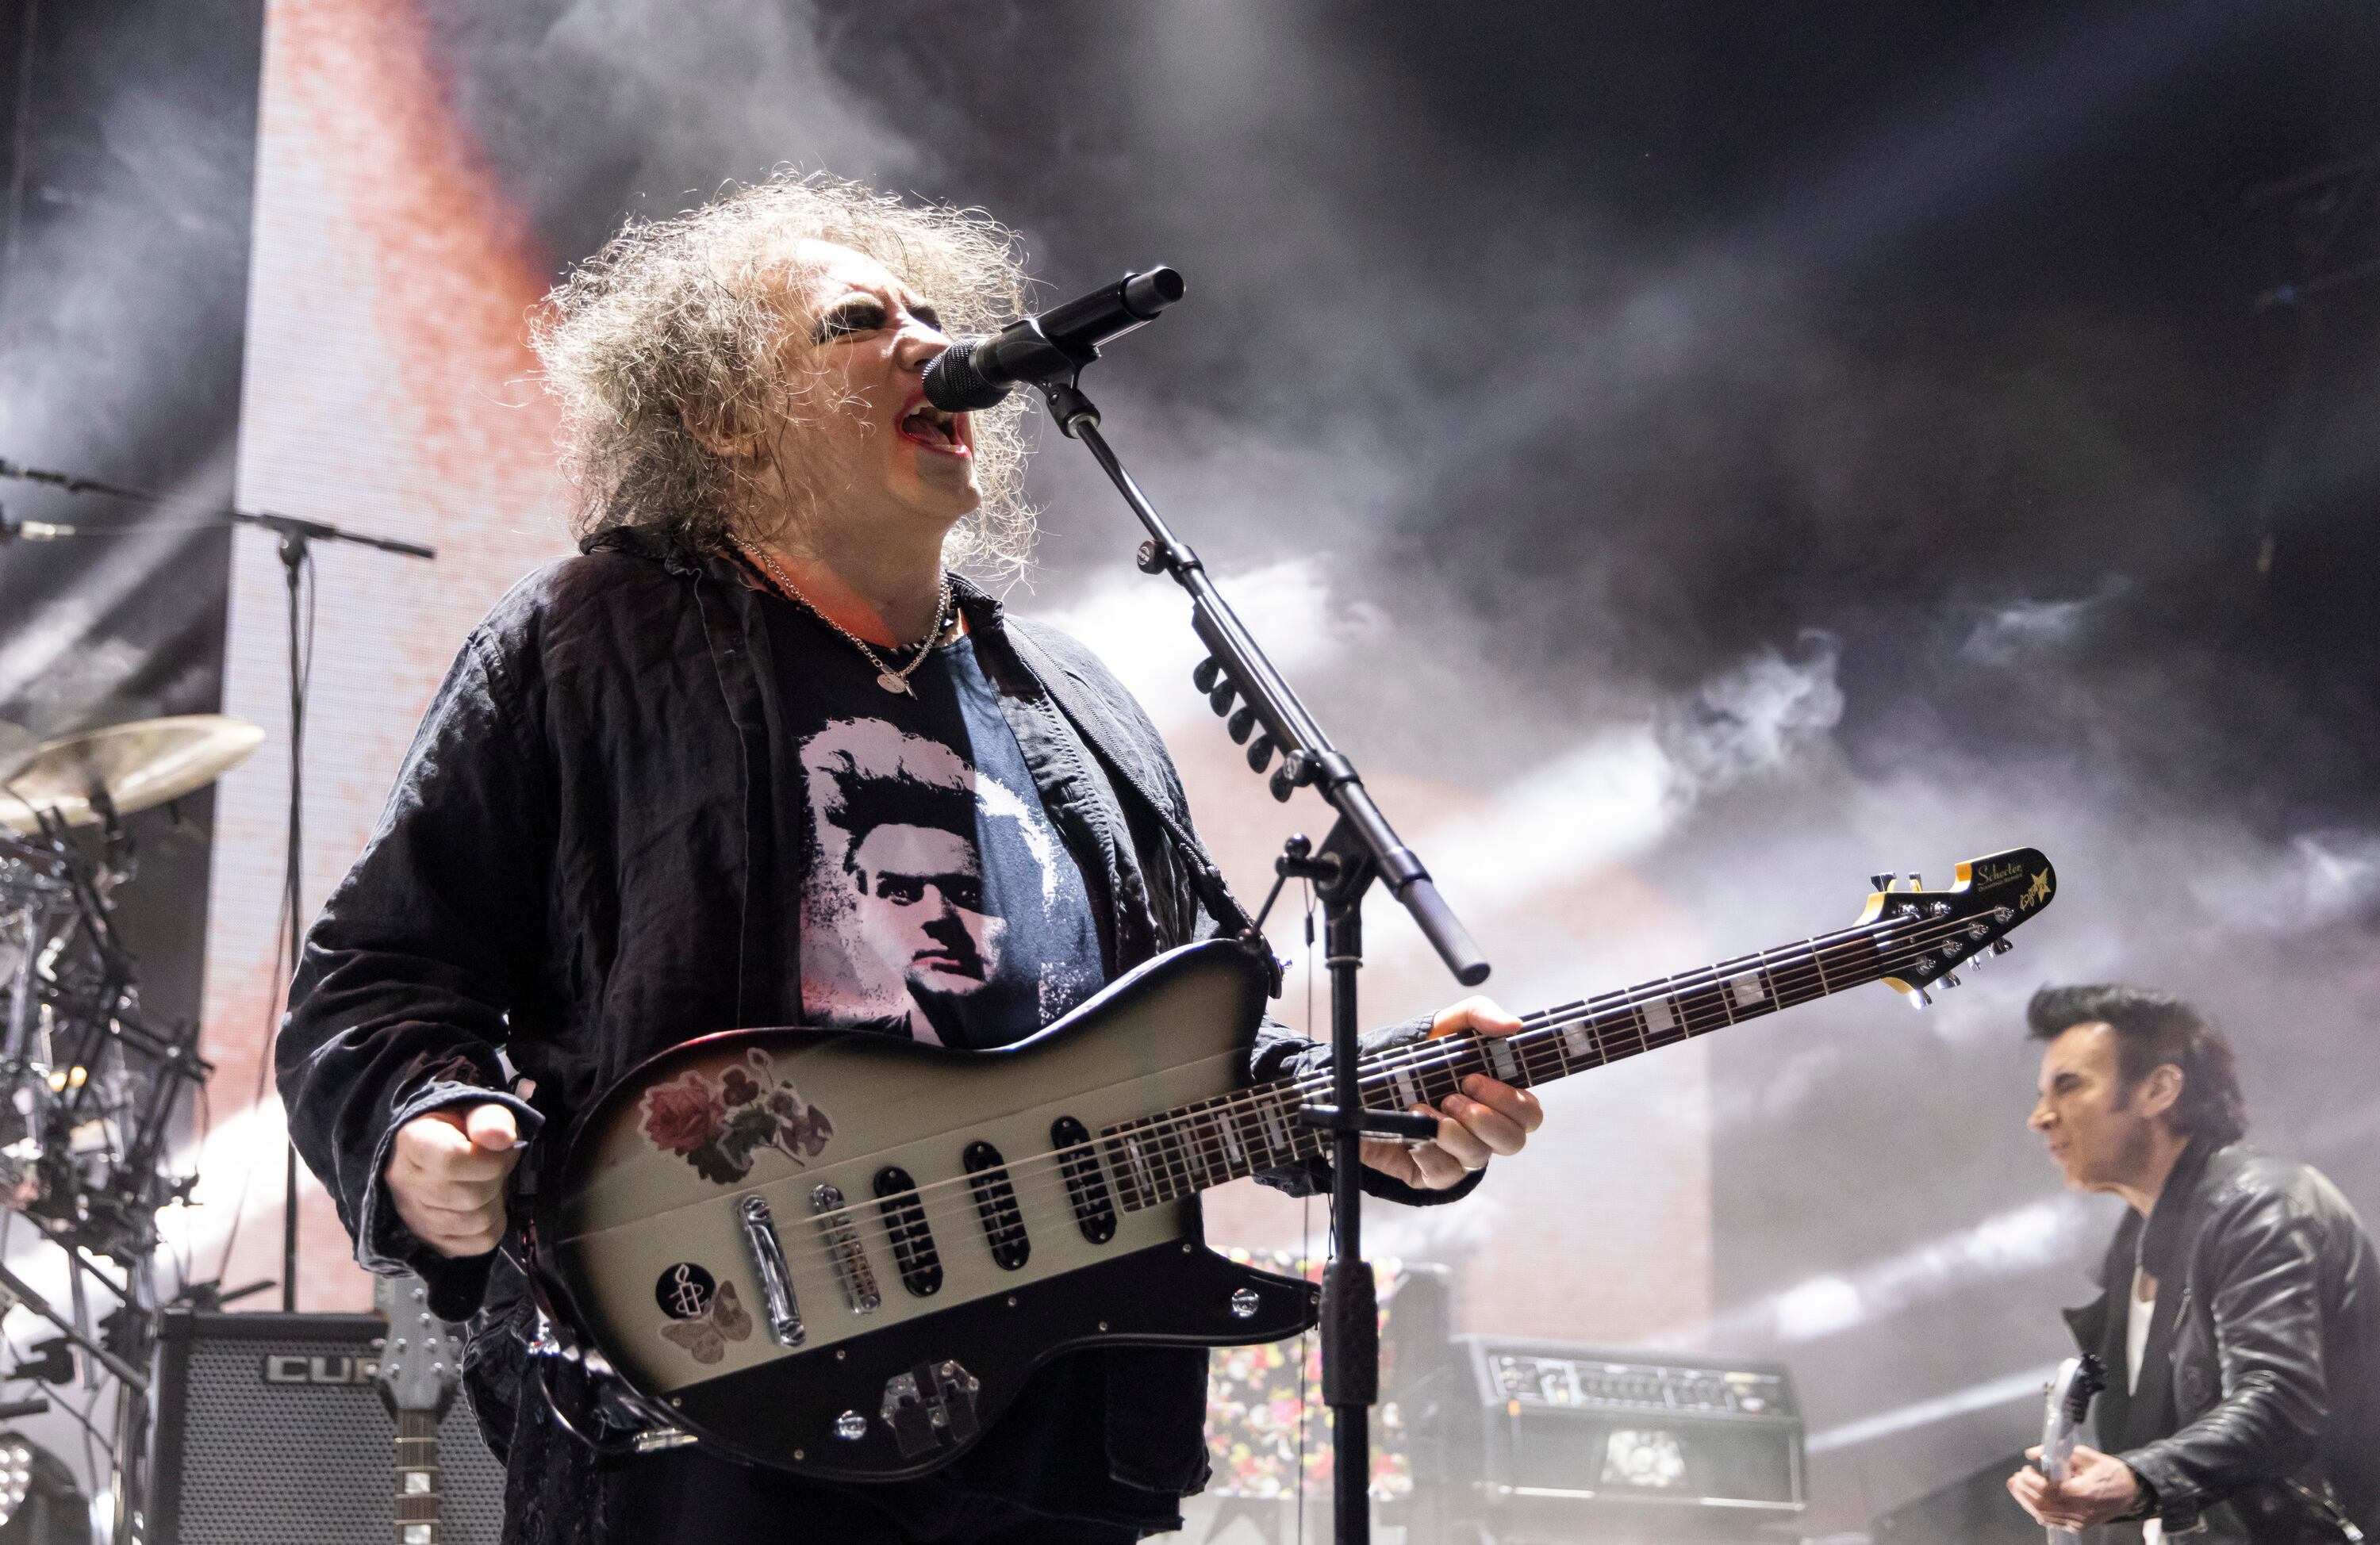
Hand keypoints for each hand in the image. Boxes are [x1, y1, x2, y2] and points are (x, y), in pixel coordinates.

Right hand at [384, 1103, 521, 1257]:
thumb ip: (491, 1119)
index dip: (489, 1158)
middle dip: (496, 1178)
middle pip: (469, 1196)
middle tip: (497, 1164)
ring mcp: (414, 1216)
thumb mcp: (477, 1109)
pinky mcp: (431, 1239)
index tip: (500, 1147)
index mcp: (412, 1142)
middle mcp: (404, 1183)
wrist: (440, 1146)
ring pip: (476, 1222)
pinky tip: (486, 1205)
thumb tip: (504, 1139)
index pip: (452, 1161)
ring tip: (489, 1183)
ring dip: (496, 1201)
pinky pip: (477, 1244)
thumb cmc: (461, 1126)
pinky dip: (493, 1225)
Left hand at [1359, 997, 1544, 1190]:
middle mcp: (1486, 1130)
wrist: (1364, 1083)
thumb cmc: (1417, 1055)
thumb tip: (1514, 1025)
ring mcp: (1461, 1154)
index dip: (1509, 1101)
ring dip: (1452, 1133)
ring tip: (1423, 1110)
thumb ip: (1479, 1014)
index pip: (1529, 1114)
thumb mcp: (1445, 1025)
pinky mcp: (1434, 1173)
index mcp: (1497, 1099)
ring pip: (1478, 1157)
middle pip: (1514, 1142)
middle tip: (1451, 1097)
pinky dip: (1428, 1151)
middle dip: (1484, 1119)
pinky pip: (1444, 1173)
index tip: (1472, 1078)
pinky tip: (1412, 1134)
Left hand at [2006, 1444, 2144, 1530]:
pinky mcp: (2079, 1525)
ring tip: (2017, 1486)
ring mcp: (2079, 1521)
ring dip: (2027, 1500)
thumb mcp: (2085, 1455)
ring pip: (2045, 1515)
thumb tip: (2032, 1452)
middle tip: (2015, 1477)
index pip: (2048, 1491)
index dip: (2031, 1482)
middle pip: (2043, 1505)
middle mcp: (2080, 1511)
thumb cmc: (2109, 1471)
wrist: (2130, 1492)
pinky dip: (2038, 1510)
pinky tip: (2030, 1499)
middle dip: (2024, 1491)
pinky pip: (2052, 1521)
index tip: (2025, 1469)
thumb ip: (2056, 1452)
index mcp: (2083, 1492)